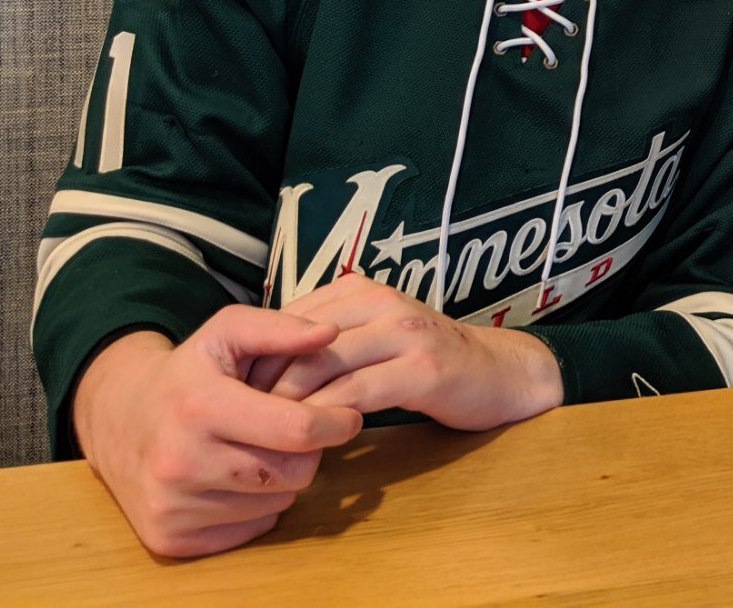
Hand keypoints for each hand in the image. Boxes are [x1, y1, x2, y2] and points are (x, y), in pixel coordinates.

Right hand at [71, 308, 363, 558]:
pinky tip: (238, 478)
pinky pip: (250, 528)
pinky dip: (258, 506)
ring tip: (261, 449)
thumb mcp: (225, 333)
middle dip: (309, 451)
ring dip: (283, 478)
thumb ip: (279, 328)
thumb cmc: (187, 374)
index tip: (349, 416)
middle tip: (300, 432)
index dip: (335, 423)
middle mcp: (181, 462)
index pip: (296, 430)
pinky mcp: (169, 539)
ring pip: (276, 502)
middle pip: (292, 472)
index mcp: (200, 407)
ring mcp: (172, 506)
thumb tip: (329, 334)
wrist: (117, 421)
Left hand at [263, 274, 563, 429]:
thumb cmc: (426, 361)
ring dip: (289, 408)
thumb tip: (256, 370)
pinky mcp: (423, 368)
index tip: (233, 400)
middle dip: (262, 386)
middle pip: (298, 342)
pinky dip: (327, 420)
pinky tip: (315, 443)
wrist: (499, 373)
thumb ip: (326, 344)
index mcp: (360, 290)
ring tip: (268, 440)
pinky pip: (357, 394)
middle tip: (239, 425)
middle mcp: (381, 301)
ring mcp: (405, 332)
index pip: (287, 320)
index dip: (255, 360)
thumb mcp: (372, 339)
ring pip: (323, 366)